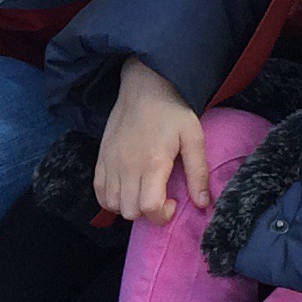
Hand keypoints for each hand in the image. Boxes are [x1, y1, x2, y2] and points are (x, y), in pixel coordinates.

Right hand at [94, 58, 210, 224]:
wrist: (145, 86)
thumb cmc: (172, 110)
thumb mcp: (194, 137)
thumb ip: (198, 172)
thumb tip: (203, 203)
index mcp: (152, 162)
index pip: (149, 208)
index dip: (163, 215)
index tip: (173, 203)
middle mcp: (127, 166)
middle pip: (130, 211)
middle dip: (148, 212)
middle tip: (160, 196)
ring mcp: (110, 162)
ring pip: (113, 204)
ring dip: (129, 206)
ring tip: (143, 192)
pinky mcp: (101, 157)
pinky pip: (99, 191)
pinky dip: (111, 198)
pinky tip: (126, 189)